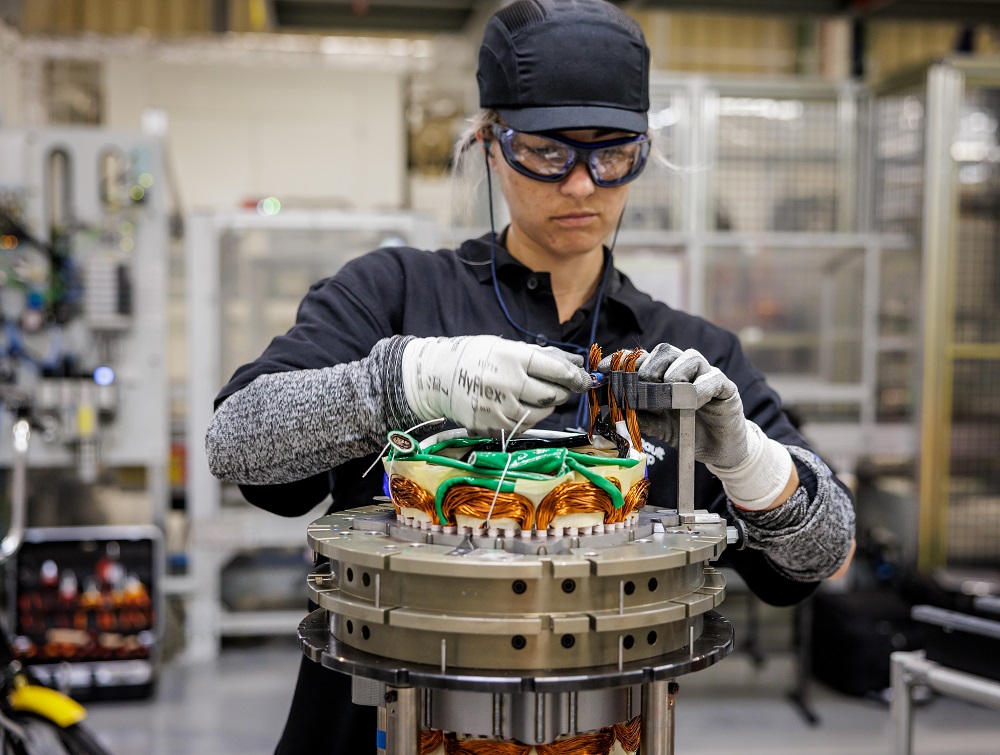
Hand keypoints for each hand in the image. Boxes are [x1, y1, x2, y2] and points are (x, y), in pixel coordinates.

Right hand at [402, 336, 590, 435]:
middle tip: (561, 388)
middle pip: (550, 395)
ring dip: (546, 406)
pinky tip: (520, 406)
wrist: (437, 378)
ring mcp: (498, 407)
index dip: (573, 376)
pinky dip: (529, 418)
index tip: (583, 379)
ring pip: (539, 413)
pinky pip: (523, 426)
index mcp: (511, 358)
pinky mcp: (491, 426)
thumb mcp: (505, 346)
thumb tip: (575, 362)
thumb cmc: (475, 357)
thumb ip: (540, 356)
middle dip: (562, 392)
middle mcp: (506, 383)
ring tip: (535, 395)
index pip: (554, 370)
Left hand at [600, 344, 791, 509]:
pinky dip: (700, 388)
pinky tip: (692, 403)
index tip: (603, 369)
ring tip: (669, 396)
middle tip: (645, 385)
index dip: (624, 360)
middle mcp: (685, 370)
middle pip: (666, 350)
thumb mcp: (656, 425)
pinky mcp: (726, 388)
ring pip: (691, 356)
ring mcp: (706, 376)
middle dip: (650, 365)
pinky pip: (714, 378)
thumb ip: (637, 416)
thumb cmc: (687, 432)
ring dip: (675, 373)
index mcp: (664, 375)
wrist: (718, 451)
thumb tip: (610, 410)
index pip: (644, 358)